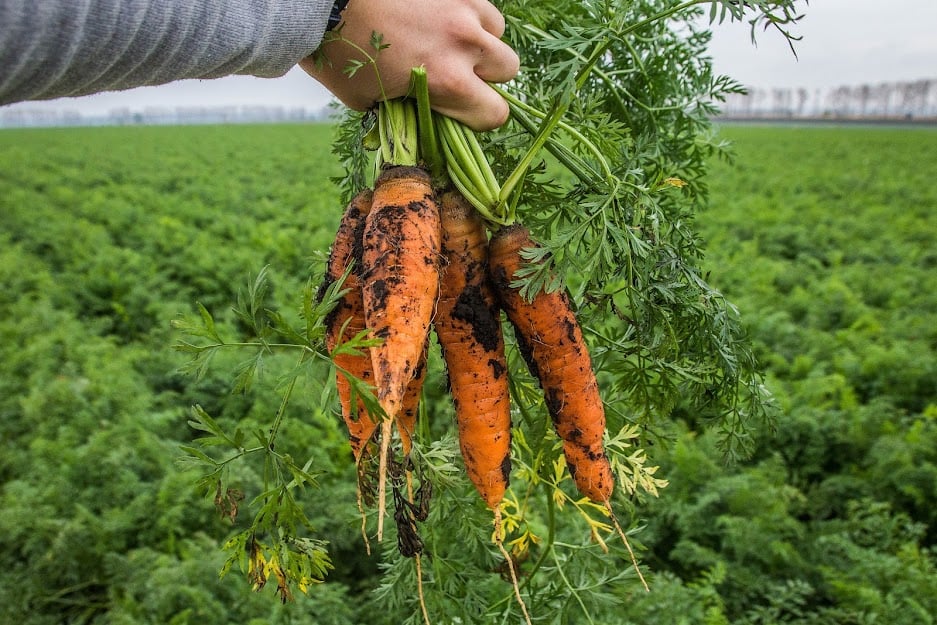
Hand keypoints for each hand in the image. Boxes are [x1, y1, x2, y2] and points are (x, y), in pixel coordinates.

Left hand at [300, 0, 518, 130]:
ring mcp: (462, 8)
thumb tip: (414, 115)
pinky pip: (478, 3)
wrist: (322, 1)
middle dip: (486, 76)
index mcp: (447, 82)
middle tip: (457, 74)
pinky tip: (439, 17)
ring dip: (480, 41)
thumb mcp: (368, 100)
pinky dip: (467, 13)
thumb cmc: (337, 53)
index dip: (479, 116)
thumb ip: (402, 109)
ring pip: (497, 32)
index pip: (494, 113)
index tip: (460, 111)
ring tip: (449, 42)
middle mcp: (464, 44)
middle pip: (508, 69)